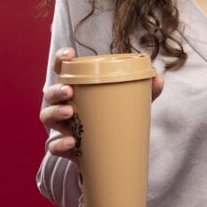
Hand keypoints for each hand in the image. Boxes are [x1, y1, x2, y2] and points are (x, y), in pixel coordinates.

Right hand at [39, 47, 165, 161]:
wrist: (107, 151)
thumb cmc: (112, 116)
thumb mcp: (128, 102)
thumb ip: (144, 90)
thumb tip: (158, 79)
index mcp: (75, 86)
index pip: (61, 68)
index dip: (61, 58)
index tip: (69, 54)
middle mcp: (63, 103)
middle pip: (51, 93)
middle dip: (57, 90)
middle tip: (69, 91)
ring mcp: (61, 125)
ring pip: (47, 116)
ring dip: (55, 113)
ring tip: (70, 113)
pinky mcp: (64, 147)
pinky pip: (54, 146)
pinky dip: (59, 144)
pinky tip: (71, 143)